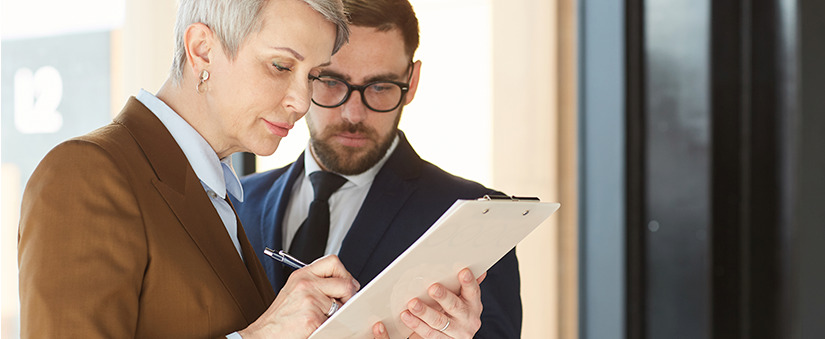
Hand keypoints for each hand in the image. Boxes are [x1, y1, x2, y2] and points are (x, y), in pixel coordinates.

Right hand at [239, 255, 359, 338]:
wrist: (264, 335)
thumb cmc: (280, 317)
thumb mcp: (295, 290)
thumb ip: (317, 283)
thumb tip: (346, 284)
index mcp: (302, 275)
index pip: (333, 262)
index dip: (345, 274)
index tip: (346, 284)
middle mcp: (305, 284)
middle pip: (345, 283)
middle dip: (348, 296)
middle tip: (342, 305)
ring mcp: (309, 301)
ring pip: (342, 304)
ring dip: (337, 314)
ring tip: (322, 317)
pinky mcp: (312, 318)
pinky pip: (334, 321)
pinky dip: (329, 326)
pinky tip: (316, 326)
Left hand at [386, 268, 486, 338]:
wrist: (453, 335)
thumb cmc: (456, 310)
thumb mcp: (464, 298)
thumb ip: (466, 284)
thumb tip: (477, 268)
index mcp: (473, 304)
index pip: (473, 291)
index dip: (468, 281)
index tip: (463, 271)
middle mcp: (468, 319)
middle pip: (455, 306)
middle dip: (443, 296)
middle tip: (432, 288)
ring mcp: (456, 332)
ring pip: (439, 321)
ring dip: (424, 311)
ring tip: (412, 303)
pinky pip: (428, 333)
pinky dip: (416, 324)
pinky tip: (406, 315)